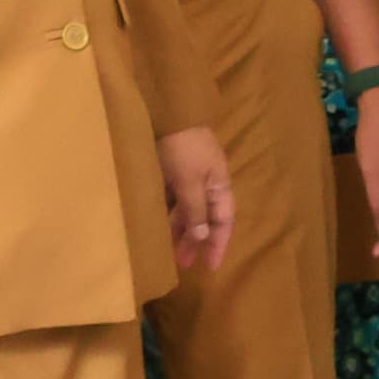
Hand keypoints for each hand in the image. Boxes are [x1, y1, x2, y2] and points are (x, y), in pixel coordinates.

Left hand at [158, 126, 235, 275]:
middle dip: (195, 241)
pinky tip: (155, 224)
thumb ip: (195, 209)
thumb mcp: (190, 181)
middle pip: (204, 218)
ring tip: (166, 249)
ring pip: (186, 210)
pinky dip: (167, 213)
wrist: (168, 111)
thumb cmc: (183, 147)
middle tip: (182, 264)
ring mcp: (188, 176)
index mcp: (219, 186)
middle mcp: (207, 183)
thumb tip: (202, 236)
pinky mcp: (170, 169)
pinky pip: (172, 198)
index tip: (210, 267)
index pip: (223, 222)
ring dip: (179, 229)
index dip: (218, 244)